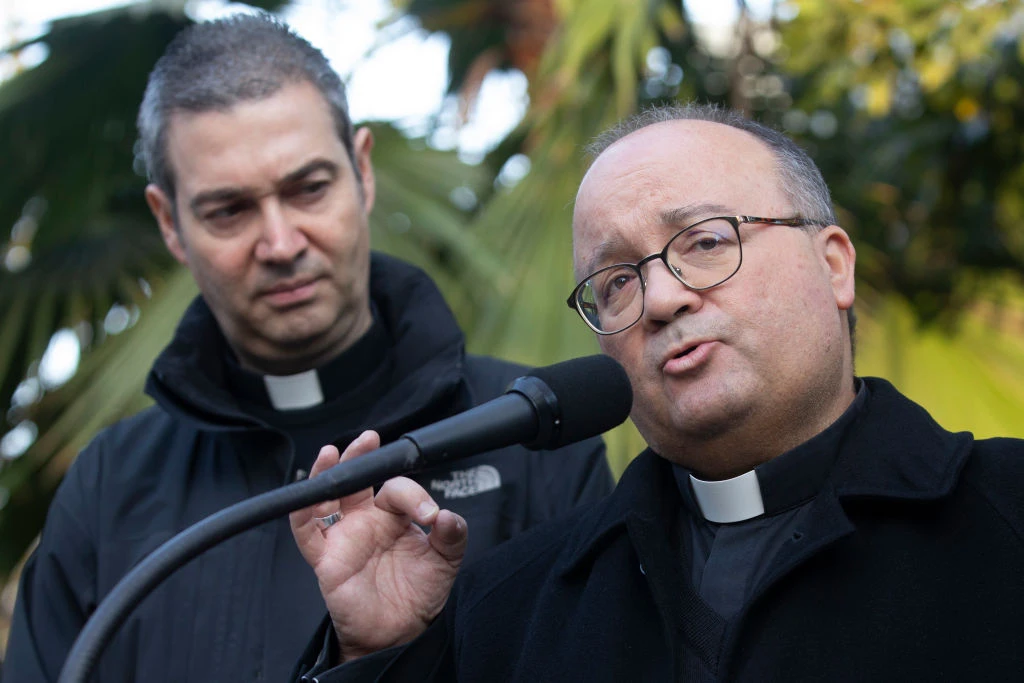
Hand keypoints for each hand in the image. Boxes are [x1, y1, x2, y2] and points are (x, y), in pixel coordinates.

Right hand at [290, 431, 467, 661]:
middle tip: (370, 439)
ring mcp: (343, 536)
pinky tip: (306, 493)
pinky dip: (300, 511)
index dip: (413, 495)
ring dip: (327, 472)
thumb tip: (447, 515)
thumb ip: (451, 536)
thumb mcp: (445, 561)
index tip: (430, 514)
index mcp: (394, 516)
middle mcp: (366, 520)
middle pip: (357, 479)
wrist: (400, 633)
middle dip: (361, 455)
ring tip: (333, 453)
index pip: (396, 489)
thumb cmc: (418, 593)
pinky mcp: (325, 558)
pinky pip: (305, 531)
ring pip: (327, 496)